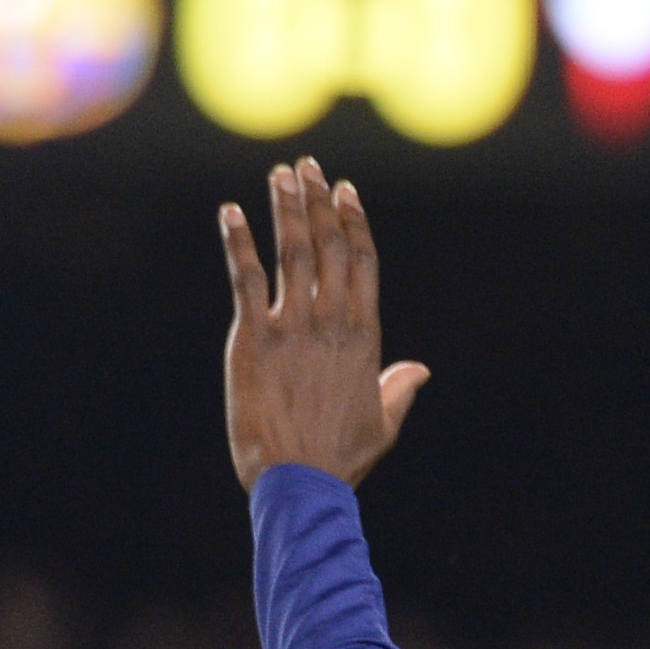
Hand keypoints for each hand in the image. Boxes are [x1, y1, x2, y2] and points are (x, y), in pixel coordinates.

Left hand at [218, 158, 430, 491]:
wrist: (301, 482)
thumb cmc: (341, 460)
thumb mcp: (383, 425)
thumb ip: (398, 390)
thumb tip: (419, 370)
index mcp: (364, 336)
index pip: (363, 262)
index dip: (354, 222)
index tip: (346, 191)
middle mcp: (331, 321)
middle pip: (329, 245)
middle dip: (319, 202)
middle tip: (308, 166)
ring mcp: (293, 326)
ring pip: (292, 252)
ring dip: (286, 208)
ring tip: (281, 174)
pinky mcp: (254, 338)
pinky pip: (246, 279)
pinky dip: (237, 242)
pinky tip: (229, 213)